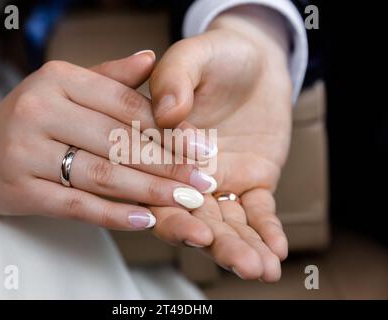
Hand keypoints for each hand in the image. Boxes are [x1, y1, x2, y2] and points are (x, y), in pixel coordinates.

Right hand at [0, 52, 212, 230]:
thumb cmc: (36, 115)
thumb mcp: (69, 86)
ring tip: (185, 202)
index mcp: (59, 78)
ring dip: (149, 192)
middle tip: (202, 182)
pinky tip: (146, 220)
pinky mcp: (21, 189)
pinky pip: (77, 205)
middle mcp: (39, 109)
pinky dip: (114, 214)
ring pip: (102, 175)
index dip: (169, 129)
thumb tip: (152, 58)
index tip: (202, 148)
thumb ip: (112, 76)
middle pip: (118, 142)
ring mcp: (26, 151)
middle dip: (167, 165)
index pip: (126, 105)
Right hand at [149, 7, 292, 279]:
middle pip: (197, 218)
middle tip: (242, 264)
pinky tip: (278, 251)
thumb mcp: (192, 57)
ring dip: (245, 247)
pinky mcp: (253, 181)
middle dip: (219, 244)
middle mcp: (188, 175)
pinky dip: (268, 231)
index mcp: (163, 151)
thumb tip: (165, 111)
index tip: (198, 233)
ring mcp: (222, 182)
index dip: (176, 216)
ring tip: (263, 269)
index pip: (159, 191)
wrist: (253, 61)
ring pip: (229, 223)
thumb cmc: (215, 56)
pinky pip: (259, 211)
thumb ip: (174, 79)